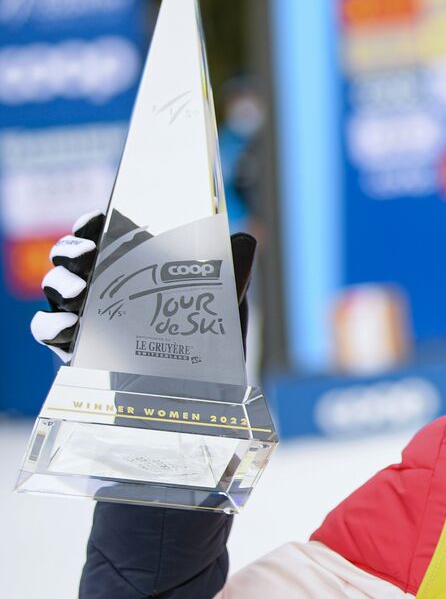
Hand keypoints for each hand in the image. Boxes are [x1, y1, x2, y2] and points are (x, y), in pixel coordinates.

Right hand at [30, 211, 257, 361]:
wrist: (206, 377)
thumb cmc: (208, 327)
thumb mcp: (225, 291)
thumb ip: (234, 263)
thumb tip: (245, 238)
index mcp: (132, 261)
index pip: (101, 232)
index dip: (92, 222)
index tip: (98, 221)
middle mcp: (102, 283)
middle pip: (69, 255)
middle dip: (71, 250)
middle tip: (87, 256)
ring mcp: (85, 313)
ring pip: (55, 287)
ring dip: (59, 283)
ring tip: (78, 290)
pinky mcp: (76, 346)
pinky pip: (47, 329)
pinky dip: (50, 324)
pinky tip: (70, 325)